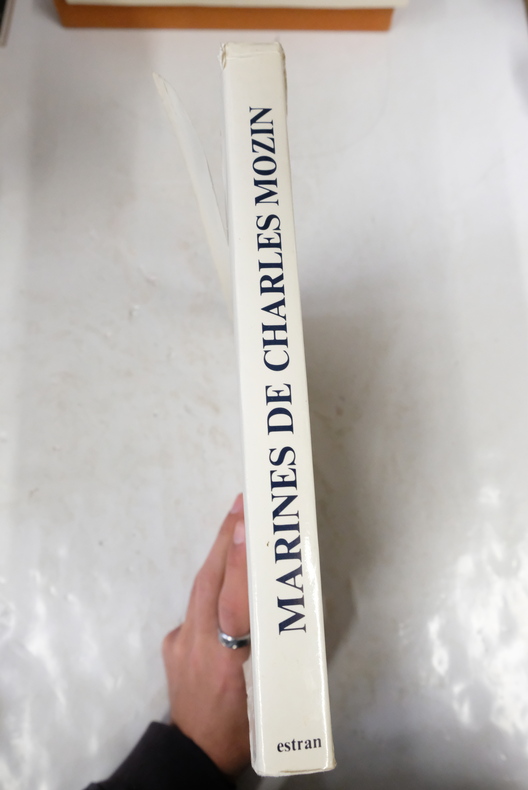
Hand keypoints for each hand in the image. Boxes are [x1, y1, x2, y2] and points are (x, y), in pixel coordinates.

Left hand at [162, 494, 250, 777]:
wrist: (196, 755)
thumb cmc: (246, 725)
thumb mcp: (269, 690)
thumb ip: (275, 647)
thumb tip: (284, 606)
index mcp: (225, 659)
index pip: (231, 600)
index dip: (239, 560)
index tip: (246, 522)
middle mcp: (196, 646)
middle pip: (209, 583)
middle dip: (225, 541)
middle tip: (242, 505)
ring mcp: (180, 645)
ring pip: (200, 590)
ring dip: (217, 555)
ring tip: (235, 525)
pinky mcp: (172, 647)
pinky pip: (194, 605)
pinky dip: (209, 582)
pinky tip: (220, 570)